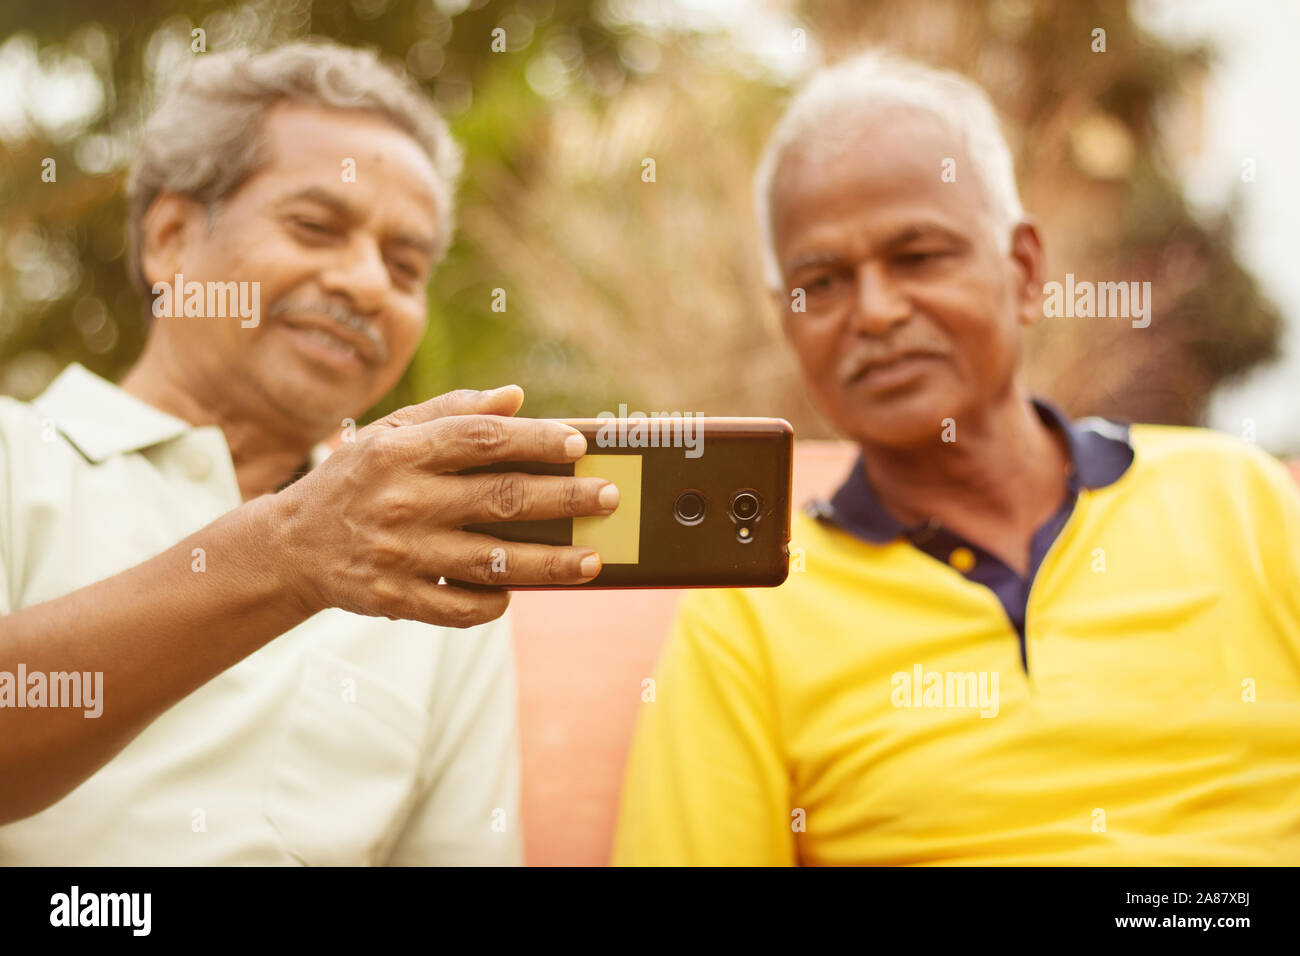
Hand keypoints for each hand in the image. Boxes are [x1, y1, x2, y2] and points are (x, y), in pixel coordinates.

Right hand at [271, 385, 617, 626]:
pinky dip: (496, 601)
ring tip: (592, 559)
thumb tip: (515, 398)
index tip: (579, 446)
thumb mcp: (389, 433)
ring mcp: (398, 555)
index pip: (482, 440)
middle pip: (500, 499)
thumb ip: (451, 413)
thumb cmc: (356, 478)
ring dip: (549, 563)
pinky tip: (521, 590)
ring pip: (491, 562)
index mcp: (401, 451)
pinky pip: (460, 607)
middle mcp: (401, 501)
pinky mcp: (394, 599)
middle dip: (563, 499)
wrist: (290, 546)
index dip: (536, 441)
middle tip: (609, 497)